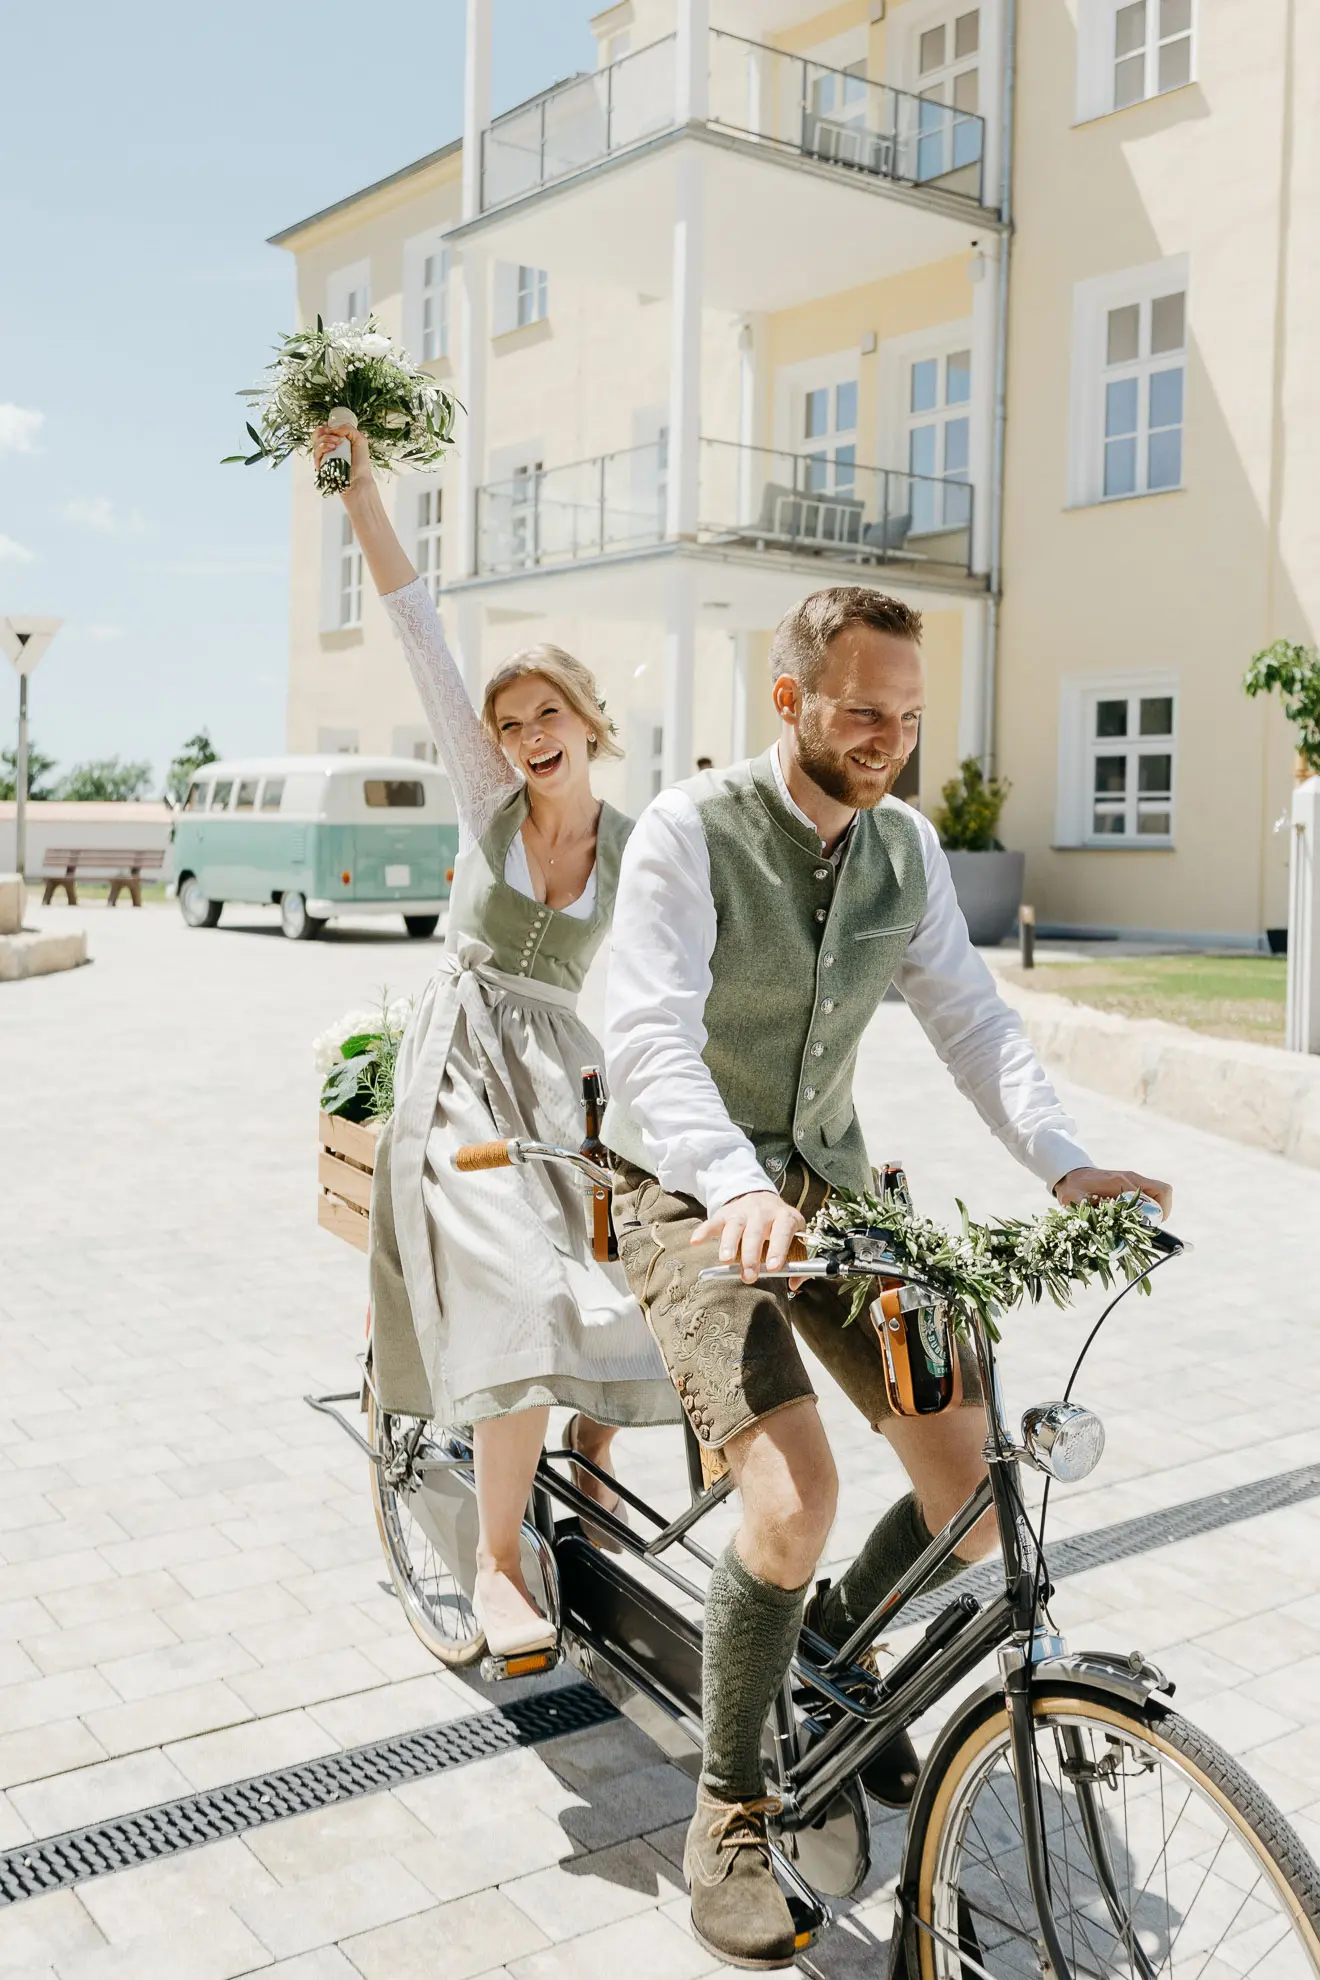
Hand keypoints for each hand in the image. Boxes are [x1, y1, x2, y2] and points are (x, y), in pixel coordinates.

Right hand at [311, 421, 372, 489]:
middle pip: (317, 434)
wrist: (359, 479)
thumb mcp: (359, 439)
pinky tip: (331, 448)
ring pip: (316, 442)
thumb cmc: (361, 461)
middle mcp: (327, 448)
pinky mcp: (320, 465)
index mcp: (334, 442)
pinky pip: (316, 453)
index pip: (323, 430)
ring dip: (325, 439)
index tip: (333, 429)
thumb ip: (348, 428)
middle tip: (336, 437)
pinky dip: (322, 447)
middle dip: (324, 431)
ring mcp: (323, 457)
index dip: (326, 427)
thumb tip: (332, 428)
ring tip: (337, 444)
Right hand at [693, 1191, 804, 1282]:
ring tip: (726, 1260)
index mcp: (784, 1217)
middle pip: (755, 1232)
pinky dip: (703, 1231)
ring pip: (734, 1227)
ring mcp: (742, 1211)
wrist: (760, 1197)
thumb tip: (795, 1283)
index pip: (782, 1232)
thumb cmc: (778, 1225)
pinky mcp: (724, 1214)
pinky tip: (696, 1241)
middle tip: (749, 1276)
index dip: (779, 1249)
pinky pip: (712, 1222)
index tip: (773, 1267)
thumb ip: (799, 1261)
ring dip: (729, 1244)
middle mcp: (762, 1212)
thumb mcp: (796, 1236)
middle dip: (751, 1255)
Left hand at [1053, 1166, 1172, 1219]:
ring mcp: (1134, 1182)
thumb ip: (1085, 1210)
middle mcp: (1132, 1179)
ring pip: (1160, 1195)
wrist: (1070, 1174)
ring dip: (1156, 1212)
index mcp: (1122, 1181)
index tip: (1145, 1227)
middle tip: (1145, 1228)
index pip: (1156, 1193)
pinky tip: (1134, 1221)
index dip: (1156, 1213)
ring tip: (1141, 1226)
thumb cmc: (1073, 1187)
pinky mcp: (1133, 1187)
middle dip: (1159, 1214)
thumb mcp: (1075, 1199)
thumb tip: (1094, 1226)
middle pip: (1163, 1193)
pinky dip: (1150, 1210)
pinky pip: (1152, 1197)